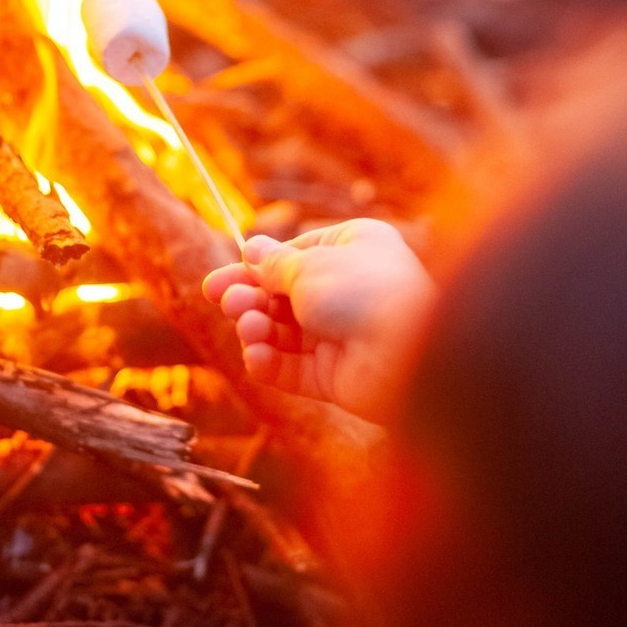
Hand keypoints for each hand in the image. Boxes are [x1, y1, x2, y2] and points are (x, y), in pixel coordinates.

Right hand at [203, 219, 434, 409]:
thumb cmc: (363, 292)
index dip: (255, 269)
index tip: (217, 282)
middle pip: (283, 296)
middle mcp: (348, 290)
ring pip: (284, 334)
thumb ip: (274, 265)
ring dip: (258, 329)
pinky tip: (257, 357)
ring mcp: (342, 335)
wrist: (409, 350)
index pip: (294, 256)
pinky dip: (271, 364)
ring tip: (249, 327)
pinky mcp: (336, 377)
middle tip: (224, 301)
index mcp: (353, 248)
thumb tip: (251, 249)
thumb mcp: (309, 266)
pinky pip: (294, 370)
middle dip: (250, 299)